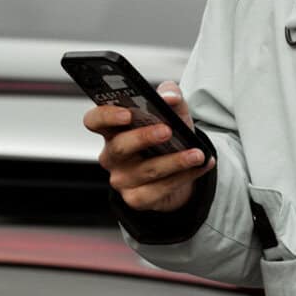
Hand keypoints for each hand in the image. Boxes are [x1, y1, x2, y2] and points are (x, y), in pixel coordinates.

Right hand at [83, 82, 207, 214]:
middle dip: (144, 137)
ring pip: (147, 170)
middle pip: (120, 146)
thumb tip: (170, 97)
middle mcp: (112, 155)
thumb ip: (171, 97)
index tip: (127, 113)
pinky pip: (161, 189)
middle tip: (167, 130)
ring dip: (175, 161)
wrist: (179, 170)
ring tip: (197, 153)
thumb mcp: (171, 112)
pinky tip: (201, 166)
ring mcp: (122, 179)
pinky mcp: (137, 199)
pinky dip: (185, 176)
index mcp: (112, 130)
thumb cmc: (167, 138)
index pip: (94, 120)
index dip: (106, 116)